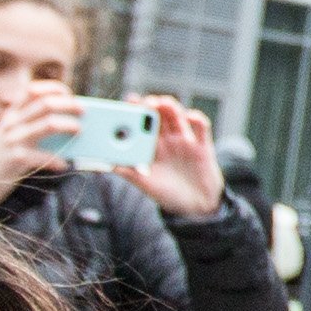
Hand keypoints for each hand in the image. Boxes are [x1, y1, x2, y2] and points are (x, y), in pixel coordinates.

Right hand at [0, 81, 86, 213]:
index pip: (32, 90)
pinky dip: (58, 160)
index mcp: (10, 115)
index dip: (53, 89)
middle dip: (69, 105)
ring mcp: (12, 140)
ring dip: (69, 126)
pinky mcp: (16, 159)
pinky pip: (44, 156)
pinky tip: (63, 164)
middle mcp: (10, 123)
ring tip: (79, 131)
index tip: (69, 94)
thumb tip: (67, 124)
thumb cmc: (0, 160)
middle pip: (45, 104)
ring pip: (49, 124)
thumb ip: (30, 127)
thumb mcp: (10, 137)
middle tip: (83, 111)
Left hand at [124, 93, 227, 218]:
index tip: (129, 102)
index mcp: (151, 147)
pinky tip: (189, 117)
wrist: (197, 208)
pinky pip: (201, 126)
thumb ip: (129, 173)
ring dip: (171, 107)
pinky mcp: (203, 145)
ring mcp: (185, 141)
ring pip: (178, 116)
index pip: (141, 123)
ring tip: (163, 104)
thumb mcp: (146, 185)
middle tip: (146, 102)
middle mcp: (167, 140)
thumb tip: (108, 164)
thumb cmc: (169, 196)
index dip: (136, 110)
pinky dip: (196, 118)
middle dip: (152, 104)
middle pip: (159, 115)